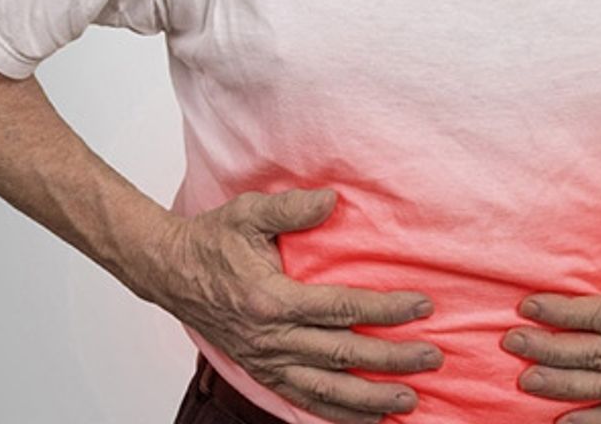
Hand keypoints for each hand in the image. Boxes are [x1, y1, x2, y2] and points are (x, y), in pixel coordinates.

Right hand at [152, 188, 443, 423]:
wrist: (169, 271)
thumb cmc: (212, 240)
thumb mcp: (249, 213)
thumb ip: (291, 208)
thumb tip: (332, 199)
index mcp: (272, 299)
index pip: (341, 308)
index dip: (386, 309)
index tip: (422, 306)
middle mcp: (270, 338)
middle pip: (342, 354)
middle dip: (391, 360)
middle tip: (431, 358)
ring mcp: (265, 360)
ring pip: (325, 390)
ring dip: (369, 399)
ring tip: (409, 400)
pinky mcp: (261, 371)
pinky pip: (302, 400)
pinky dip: (336, 415)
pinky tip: (366, 420)